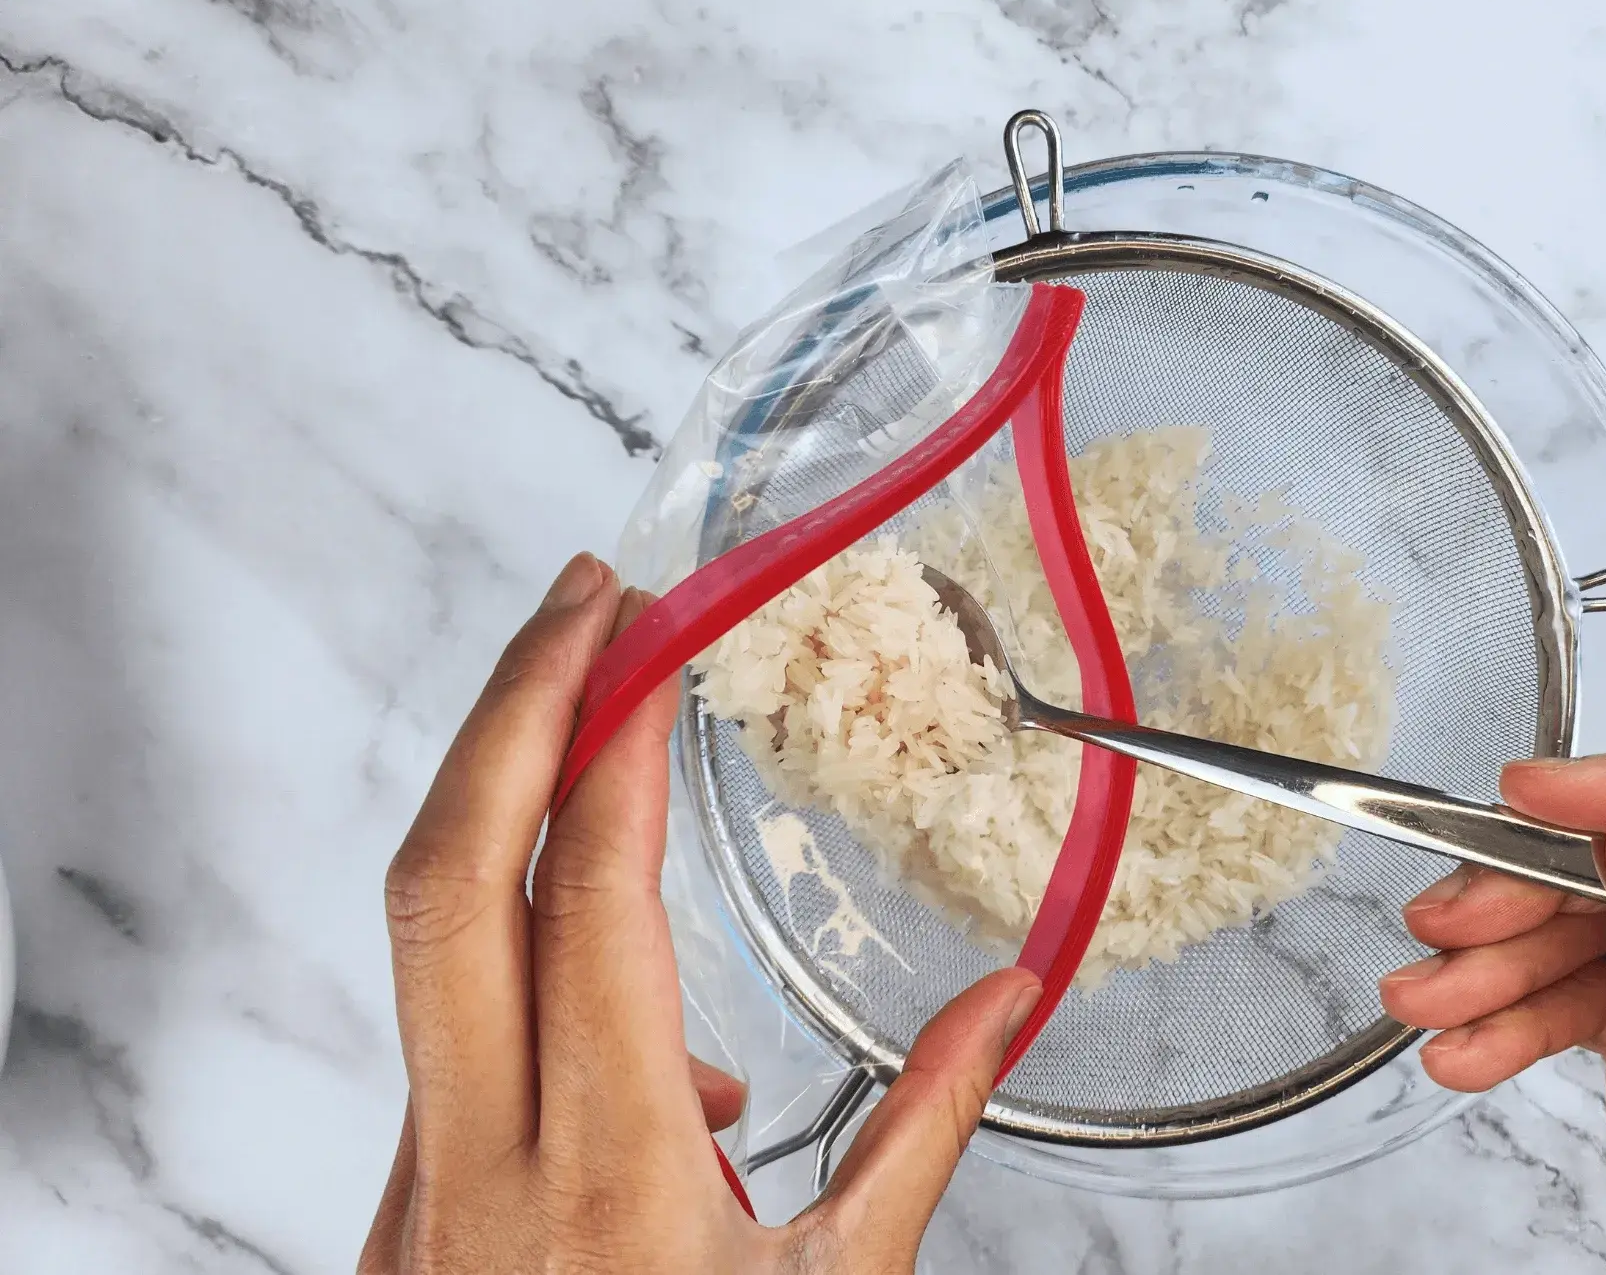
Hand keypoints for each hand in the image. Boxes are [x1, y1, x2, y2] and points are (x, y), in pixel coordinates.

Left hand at [359, 554, 1040, 1273]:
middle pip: (444, 879)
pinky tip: (628, 993)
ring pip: (427, 941)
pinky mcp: (406, 1199)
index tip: (647, 631)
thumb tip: (1011, 994)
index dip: (606, 740)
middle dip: (508, 706)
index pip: (584, 900)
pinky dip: (527, 951)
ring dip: (507, 804)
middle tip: (583, 595)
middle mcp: (479, 1164)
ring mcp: (420, 1180)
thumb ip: (923, 1132)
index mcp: (610, 1179)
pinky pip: (451, 1032)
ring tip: (606, 727)